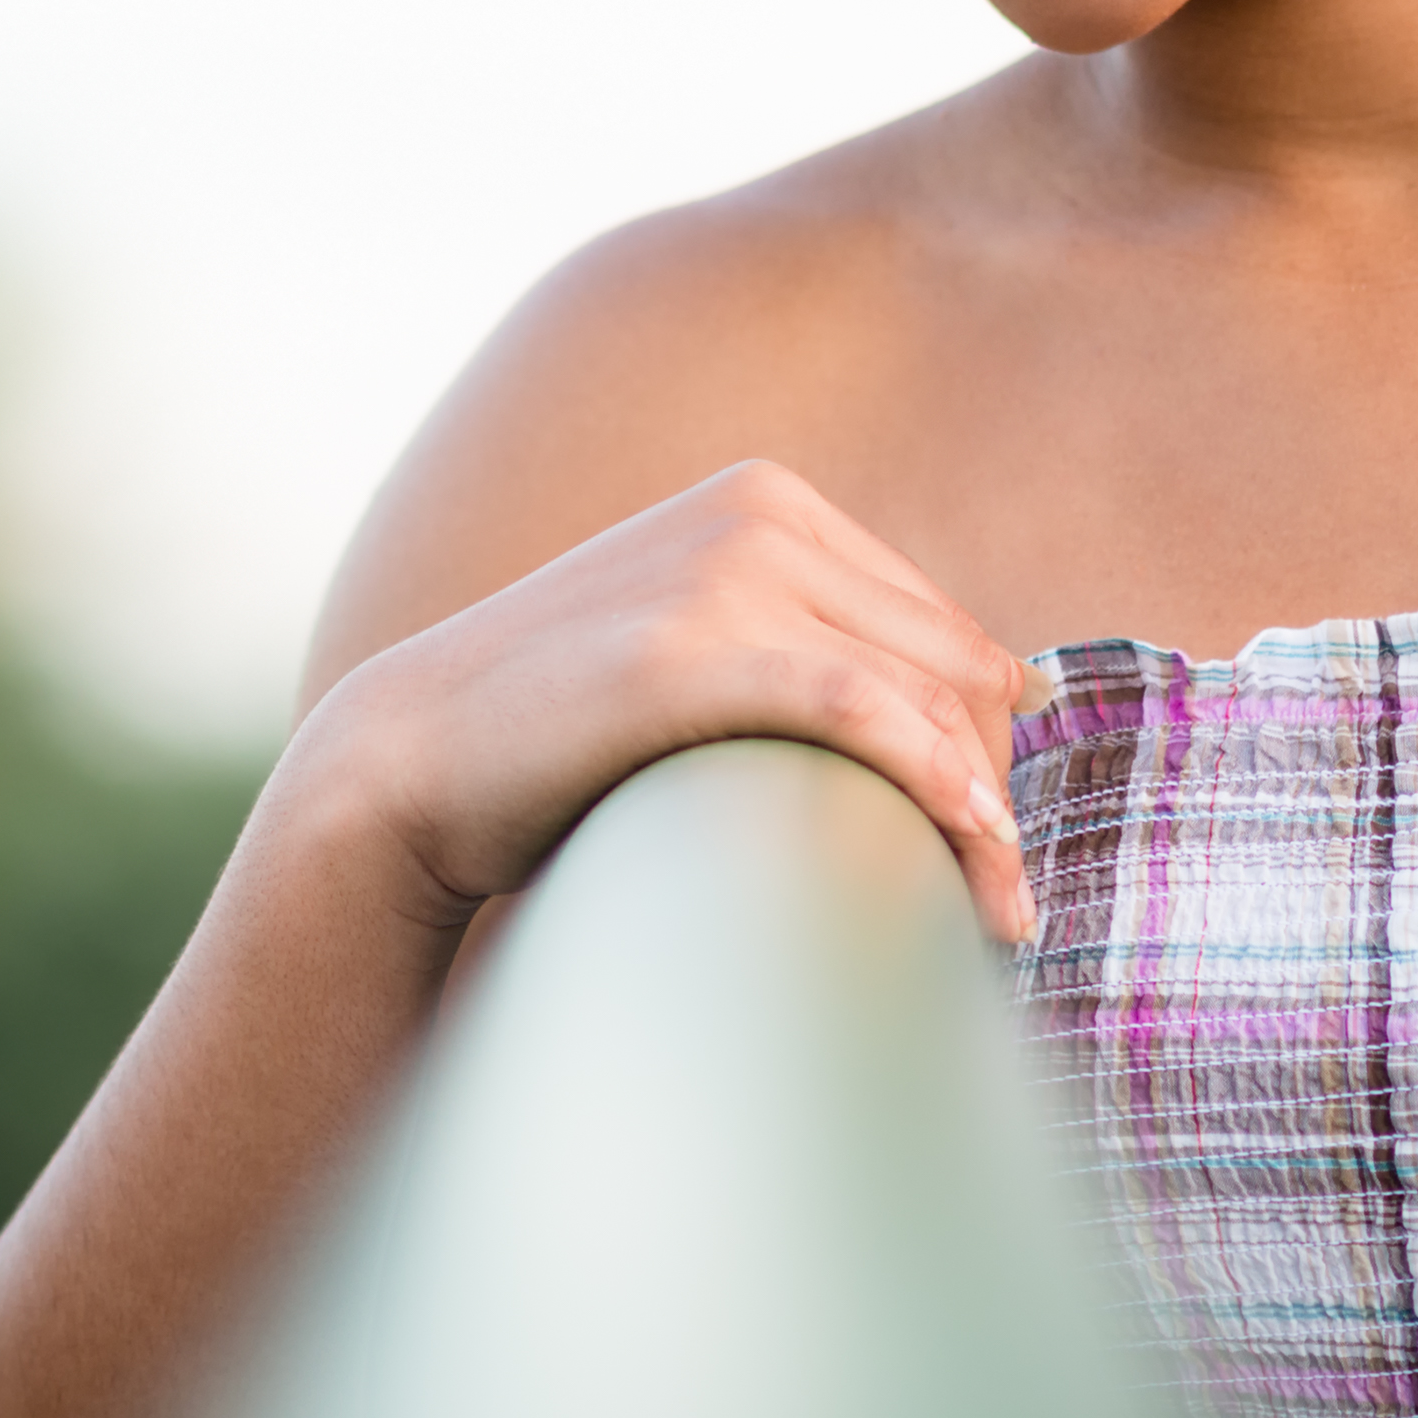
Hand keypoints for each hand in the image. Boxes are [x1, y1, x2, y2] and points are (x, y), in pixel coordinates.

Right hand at [290, 458, 1039, 945]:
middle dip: (994, 785)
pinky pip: (859, 706)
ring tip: (998, 918)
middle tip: (1004, 905)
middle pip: (951, 661)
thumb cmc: (565, 735)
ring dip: (982, 814)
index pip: (939, 626)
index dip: (984, 741)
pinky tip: (971, 848)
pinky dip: (934, 780)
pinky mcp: (686, 644)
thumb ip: (807, 645)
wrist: (412, 760)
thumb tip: (992, 698)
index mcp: (768, 500)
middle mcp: (758, 513)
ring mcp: (720, 567)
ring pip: (922, 692)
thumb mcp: (698, 650)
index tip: (995, 842)